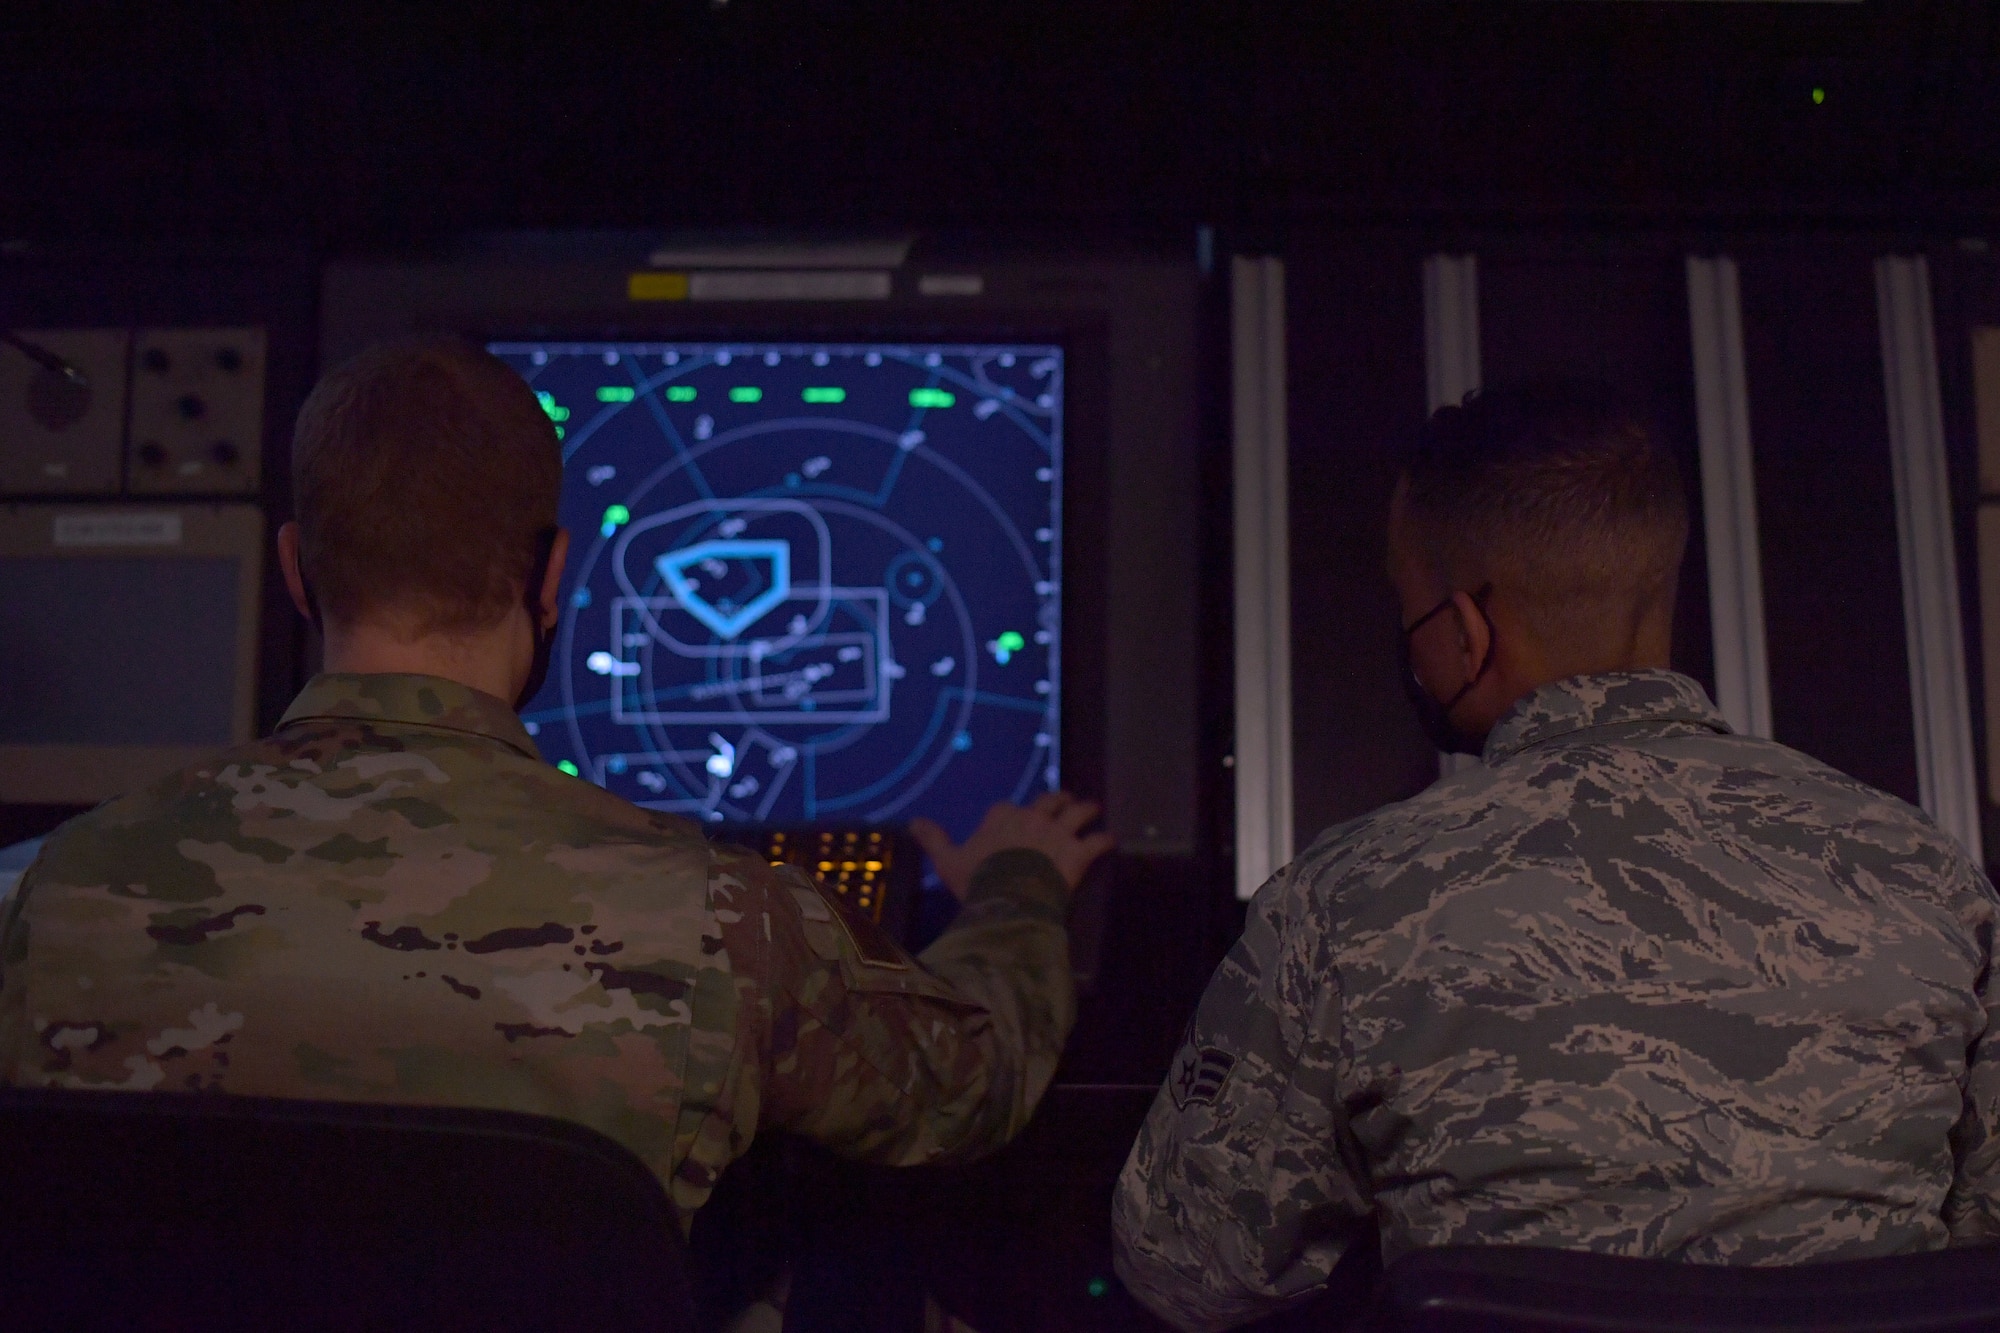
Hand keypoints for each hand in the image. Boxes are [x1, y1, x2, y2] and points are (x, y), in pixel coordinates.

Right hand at [910, 791, 1115, 900]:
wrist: (1008, 898)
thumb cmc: (977, 880)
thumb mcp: (948, 860)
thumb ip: (934, 839)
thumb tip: (912, 822)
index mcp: (1002, 816)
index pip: (1008, 807)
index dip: (1013, 813)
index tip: (1016, 819)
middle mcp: (1033, 817)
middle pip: (1050, 801)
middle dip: (1059, 800)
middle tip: (1066, 802)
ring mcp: (1058, 833)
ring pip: (1079, 812)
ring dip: (1087, 809)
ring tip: (1094, 808)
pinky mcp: (1078, 852)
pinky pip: (1097, 841)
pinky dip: (1105, 841)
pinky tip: (1110, 841)